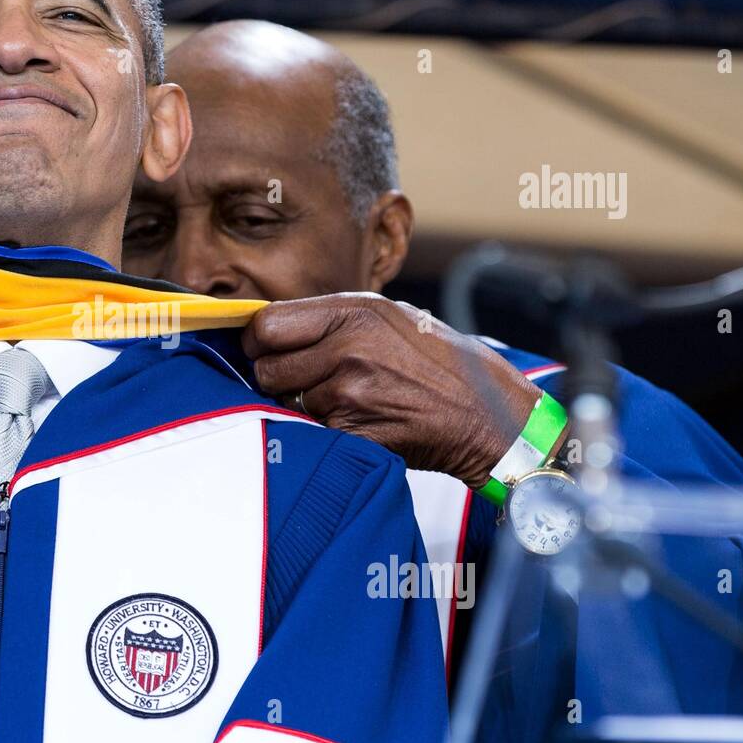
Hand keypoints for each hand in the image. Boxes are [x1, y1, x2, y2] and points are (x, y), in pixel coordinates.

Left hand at [243, 293, 542, 488]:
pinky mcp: (352, 431)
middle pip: (267, 367)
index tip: (265, 349)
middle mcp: (347, 348)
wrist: (484, 413)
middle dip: (277, 376)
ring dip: (304, 405)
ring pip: (287, 402)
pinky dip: (324, 429)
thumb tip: (269, 325)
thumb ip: (330, 317)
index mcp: (353, 312)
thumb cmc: (434, 361)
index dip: (258, 341)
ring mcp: (349, 392)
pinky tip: (358, 420)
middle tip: (306, 378)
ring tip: (347, 398)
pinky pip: (310, 429)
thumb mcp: (387, 317)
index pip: (266, 325)